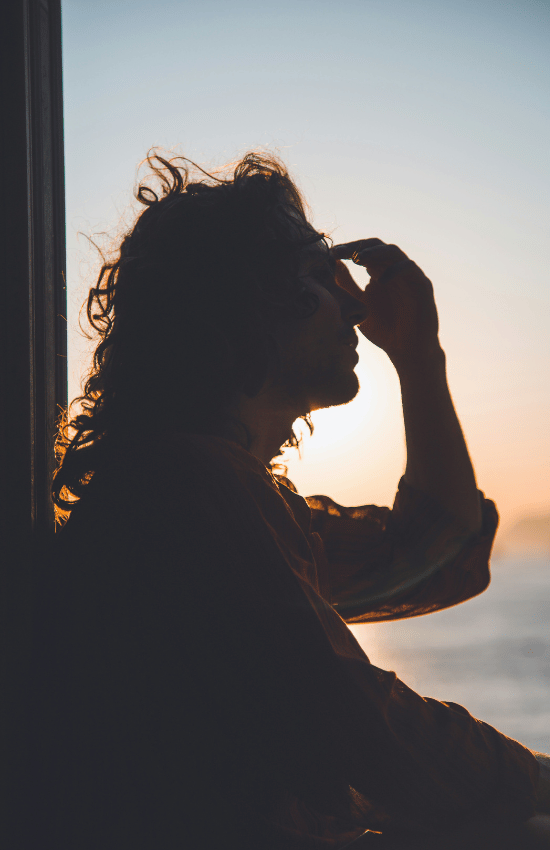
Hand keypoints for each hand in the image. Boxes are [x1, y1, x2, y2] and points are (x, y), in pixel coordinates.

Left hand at [331, 239, 441, 368]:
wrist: (408, 351)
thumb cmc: (384, 330)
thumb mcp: (358, 306)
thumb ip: (347, 286)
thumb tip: (334, 265)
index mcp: (379, 272)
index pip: (363, 252)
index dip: (347, 249)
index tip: (331, 253)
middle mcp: (394, 270)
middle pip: (376, 246)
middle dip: (357, 247)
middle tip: (340, 251)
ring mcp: (409, 275)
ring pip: (393, 252)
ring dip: (375, 253)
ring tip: (357, 258)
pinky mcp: (422, 285)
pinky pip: (410, 269)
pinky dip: (395, 270)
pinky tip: (379, 279)